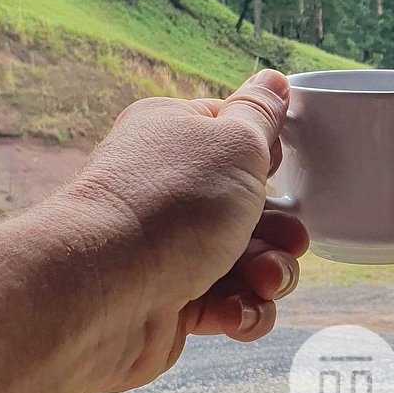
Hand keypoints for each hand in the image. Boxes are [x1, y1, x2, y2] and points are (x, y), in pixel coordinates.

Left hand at [59, 69, 307, 392]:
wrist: (106, 294)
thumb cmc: (171, 205)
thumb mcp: (235, 142)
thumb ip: (261, 114)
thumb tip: (273, 79)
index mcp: (175, 136)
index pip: (235, 136)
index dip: (266, 158)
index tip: (278, 171)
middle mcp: (170, 189)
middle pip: (251, 207)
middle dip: (280, 232)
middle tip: (286, 242)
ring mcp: (170, 248)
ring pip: (247, 261)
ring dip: (268, 275)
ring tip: (260, 282)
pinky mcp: (172, 301)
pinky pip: (228, 304)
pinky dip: (241, 310)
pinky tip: (232, 313)